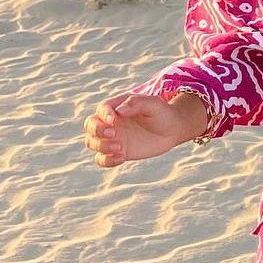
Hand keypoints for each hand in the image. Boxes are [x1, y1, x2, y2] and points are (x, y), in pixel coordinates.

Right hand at [82, 90, 202, 166]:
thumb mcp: (152, 103)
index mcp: (116, 107)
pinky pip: (101, 159)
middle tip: (114, 133)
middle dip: (97, 130)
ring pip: (92, 142)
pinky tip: (122, 158)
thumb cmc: (161, 112)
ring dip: (101, 146)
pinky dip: (106, 160)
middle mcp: (110, 122)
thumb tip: (119, 111)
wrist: (172, 130)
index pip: (101, 109)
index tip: (115, 120)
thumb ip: (136, 103)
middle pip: (90, 125)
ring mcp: (112, 138)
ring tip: (121, 148)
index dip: (104, 115)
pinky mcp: (117, 152)